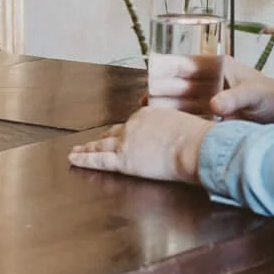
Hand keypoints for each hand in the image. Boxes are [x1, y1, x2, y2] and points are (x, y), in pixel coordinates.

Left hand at [68, 106, 210, 184]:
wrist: (196, 146)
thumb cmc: (200, 139)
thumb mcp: (187, 125)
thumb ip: (177, 129)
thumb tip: (183, 136)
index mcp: (150, 114)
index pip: (134, 124)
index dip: (127, 131)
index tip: (125, 134)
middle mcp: (134, 124)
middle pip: (115, 132)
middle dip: (105, 138)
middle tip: (95, 141)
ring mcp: (126, 141)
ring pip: (102, 145)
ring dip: (88, 148)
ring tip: (76, 151)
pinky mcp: (123, 160)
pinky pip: (99, 160)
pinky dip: (84, 159)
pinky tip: (74, 159)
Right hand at [146, 55, 273, 122]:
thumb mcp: (254, 94)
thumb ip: (234, 99)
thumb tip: (213, 106)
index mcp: (219, 67)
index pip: (187, 65)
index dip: (167, 70)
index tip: (151, 77)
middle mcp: (212, 81)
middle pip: (180, 85)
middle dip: (162, 92)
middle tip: (145, 102)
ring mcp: (212, 99)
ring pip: (183, 102)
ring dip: (168, 108)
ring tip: (150, 117)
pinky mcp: (216, 116)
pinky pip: (193, 116)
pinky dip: (181, 120)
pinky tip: (169, 127)